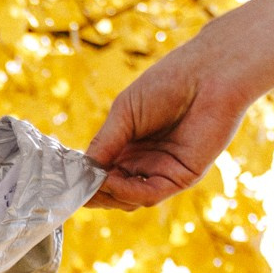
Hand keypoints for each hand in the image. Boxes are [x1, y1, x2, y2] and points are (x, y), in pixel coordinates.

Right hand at [84, 0, 273, 208]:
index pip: (101, 173)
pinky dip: (128, 191)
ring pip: (129, 198)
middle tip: (74, 188)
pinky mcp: (182, 176)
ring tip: (93, 183)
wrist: (209, 74)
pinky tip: (112, 181)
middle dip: (93, 192)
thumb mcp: (124, 113)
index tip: (64, 179)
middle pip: (113, 191)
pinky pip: (150, 193)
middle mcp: (145, 162)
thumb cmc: (168, 83)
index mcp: (129, 146)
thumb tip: (82, 171)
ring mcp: (163, 171)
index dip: (83, 179)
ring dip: (108, 194)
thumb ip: (105, 143)